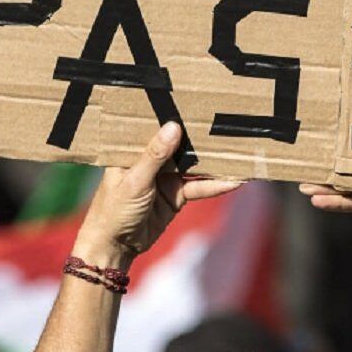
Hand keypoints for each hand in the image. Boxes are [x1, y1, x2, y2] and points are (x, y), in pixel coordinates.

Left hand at [76, 122, 242, 264]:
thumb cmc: (114, 210)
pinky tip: (233, 182)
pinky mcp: (177, 195)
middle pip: (179, 145)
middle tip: (226, 127)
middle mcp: (151, 160)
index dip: (175, 116)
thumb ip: (155, 155)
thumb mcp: (134, 181)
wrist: (115, 247)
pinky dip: (215, 186)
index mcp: (133, 149)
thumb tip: (174, 126)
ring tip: (238, 154)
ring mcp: (166, 177)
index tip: (198, 104)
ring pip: (193, 166)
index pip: (156, 128)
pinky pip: (198, 187)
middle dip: (200, 139)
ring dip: (213, 163)